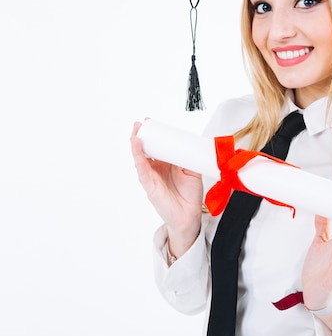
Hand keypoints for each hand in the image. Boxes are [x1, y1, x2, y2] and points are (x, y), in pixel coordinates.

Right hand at [130, 121, 202, 254]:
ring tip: (135, 132)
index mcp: (166, 163)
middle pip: (146, 149)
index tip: (151, 121)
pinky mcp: (149, 185)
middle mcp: (156, 168)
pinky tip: (136, 147)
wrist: (189, 215)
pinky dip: (138, 157)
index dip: (154, 134)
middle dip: (141, 135)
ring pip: (140, 157)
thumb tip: (188, 144)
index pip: (157, 146)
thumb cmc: (190, 194)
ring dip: (136, 144)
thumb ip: (189, 158)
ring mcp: (151, 176)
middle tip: (141, 123)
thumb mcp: (192, 171)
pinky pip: (142, 169)